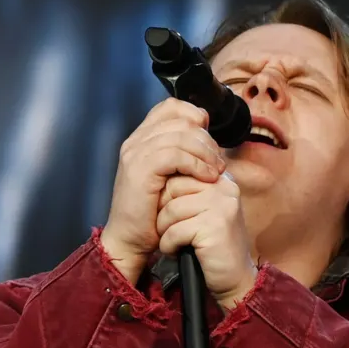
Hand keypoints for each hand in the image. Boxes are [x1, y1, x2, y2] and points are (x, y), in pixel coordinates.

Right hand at [100, 98, 225, 284]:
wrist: (130, 240)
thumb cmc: (152, 213)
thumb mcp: (169, 177)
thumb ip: (182, 155)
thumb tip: (208, 139)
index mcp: (141, 139)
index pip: (171, 107)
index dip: (195, 115)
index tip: (210, 137)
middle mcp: (135, 141)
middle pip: (180, 119)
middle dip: (206, 139)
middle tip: (218, 161)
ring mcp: (136, 154)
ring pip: (181, 135)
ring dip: (206, 152)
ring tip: (216, 171)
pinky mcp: (141, 170)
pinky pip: (176, 155)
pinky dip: (197, 164)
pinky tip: (207, 177)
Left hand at [156, 175, 257, 310]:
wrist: (235, 278)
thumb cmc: (215, 245)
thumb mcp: (205, 211)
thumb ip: (190, 192)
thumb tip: (160, 178)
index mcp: (221, 180)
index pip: (180, 173)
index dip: (166, 196)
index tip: (171, 216)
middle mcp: (224, 188)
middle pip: (172, 188)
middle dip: (162, 212)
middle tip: (169, 230)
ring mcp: (221, 206)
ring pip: (170, 210)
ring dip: (164, 231)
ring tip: (174, 243)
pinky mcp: (214, 227)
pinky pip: (174, 230)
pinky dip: (168, 245)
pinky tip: (177, 252)